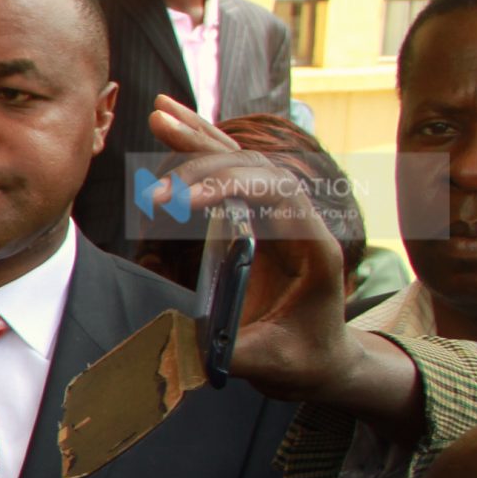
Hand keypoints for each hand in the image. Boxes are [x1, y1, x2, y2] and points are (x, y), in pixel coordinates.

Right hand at [146, 95, 382, 404]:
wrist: (323, 359)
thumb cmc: (304, 360)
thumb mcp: (270, 364)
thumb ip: (227, 351)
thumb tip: (177, 342)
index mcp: (315, 248)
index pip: (277, 195)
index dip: (229, 188)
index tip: (180, 206)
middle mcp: (300, 221)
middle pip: (255, 169)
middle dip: (202, 166)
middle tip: (153, 186)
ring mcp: (279, 215)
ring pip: (242, 159)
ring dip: (200, 137)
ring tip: (159, 113)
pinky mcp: (257, 217)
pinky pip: (231, 171)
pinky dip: (201, 145)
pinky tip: (172, 121)